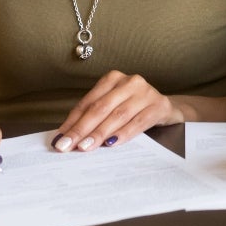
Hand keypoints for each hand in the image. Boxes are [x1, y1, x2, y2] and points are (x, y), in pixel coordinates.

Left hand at [51, 70, 182, 151]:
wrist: (166, 107)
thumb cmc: (133, 108)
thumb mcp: (113, 106)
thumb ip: (93, 117)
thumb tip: (66, 135)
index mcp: (113, 78)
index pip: (88, 102)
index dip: (72, 121)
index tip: (59, 138)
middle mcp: (130, 82)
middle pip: (101, 108)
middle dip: (81, 129)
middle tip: (66, 145)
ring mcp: (146, 93)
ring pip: (118, 115)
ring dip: (99, 133)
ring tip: (85, 147)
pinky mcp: (158, 106)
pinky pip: (138, 122)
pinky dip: (123, 134)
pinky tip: (111, 144)